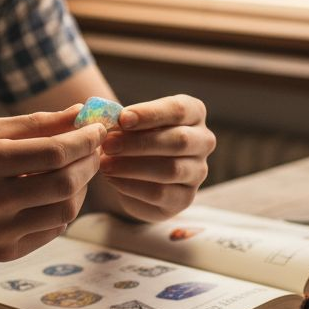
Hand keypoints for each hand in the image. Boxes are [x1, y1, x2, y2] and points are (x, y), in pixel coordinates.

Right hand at [0, 105, 106, 261]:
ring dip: (82, 188)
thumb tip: (80, 112)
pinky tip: (56, 195)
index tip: (97, 129)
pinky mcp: (4, 253)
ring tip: (77, 172)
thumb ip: (34, 123)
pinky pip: (52, 231)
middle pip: (65, 183)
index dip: (84, 140)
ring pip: (65, 211)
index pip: (54, 152)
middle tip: (94, 150)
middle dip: (90, 163)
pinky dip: (63, 210)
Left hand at [98, 94, 214, 221]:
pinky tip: (113, 180)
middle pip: (179, 141)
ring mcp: (198, 172)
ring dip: (133, 167)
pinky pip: (161, 193)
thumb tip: (108, 119)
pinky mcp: (185, 198)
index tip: (122, 118)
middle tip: (107, 144)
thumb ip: (122, 119)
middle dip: (139, 143)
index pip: (179, 110)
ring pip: (171, 170)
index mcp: (194, 113)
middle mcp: (203, 141)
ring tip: (105, 165)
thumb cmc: (134, 136)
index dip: (150, 114)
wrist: (135, 171)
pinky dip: (132, 187)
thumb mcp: (129, 122)